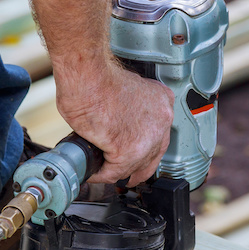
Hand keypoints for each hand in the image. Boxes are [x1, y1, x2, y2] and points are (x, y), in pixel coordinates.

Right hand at [54, 55, 173, 185]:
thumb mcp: (127, 87)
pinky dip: (101, 175)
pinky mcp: (127, 151)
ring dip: (115, 172)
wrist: (85, 75)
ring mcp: (148, 138)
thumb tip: (120, 125)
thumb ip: (131, 108)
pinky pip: (113, 172)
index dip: (143, 148)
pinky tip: (93, 172)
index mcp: (162, 102)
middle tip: (119, 171)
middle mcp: (162, 120)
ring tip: (100, 170)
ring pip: (133, 167)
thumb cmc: (96, 77)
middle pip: (151, 156)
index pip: (159, 136)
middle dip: (134, 168)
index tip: (131, 154)